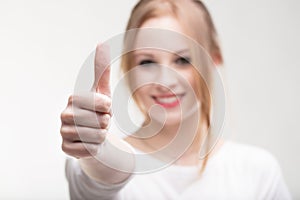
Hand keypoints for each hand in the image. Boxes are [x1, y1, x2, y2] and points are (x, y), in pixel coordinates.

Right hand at [60, 44, 110, 158]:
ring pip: (98, 136)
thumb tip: (101, 43)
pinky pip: (91, 150)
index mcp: (73, 99)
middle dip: (106, 122)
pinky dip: (95, 147)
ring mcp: (63, 133)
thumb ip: (102, 69)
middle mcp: (64, 114)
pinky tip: (88, 144)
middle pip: (102, 121)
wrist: (93, 135)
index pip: (104, 103)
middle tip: (99, 122)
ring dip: (102, 135)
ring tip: (95, 132)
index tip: (102, 108)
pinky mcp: (66, 149)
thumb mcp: (103, 91)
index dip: (108, 108)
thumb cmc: (98, 111)